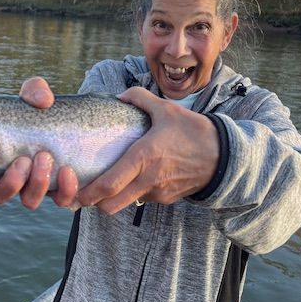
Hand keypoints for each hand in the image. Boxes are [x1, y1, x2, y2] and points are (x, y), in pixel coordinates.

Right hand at [0, 77, 78, 208]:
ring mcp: (36, 188)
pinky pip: (62, 200)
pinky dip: (64, 189)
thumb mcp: (36, 96)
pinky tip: (68, 172)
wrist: (73, 123)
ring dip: (36, 184)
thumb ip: (34, 91)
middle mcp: (14, 180)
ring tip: (46, 158)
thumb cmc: (42, 111)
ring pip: (29, 201)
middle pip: (2, 196)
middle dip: (12, 182)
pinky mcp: (61, 191)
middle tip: (25, 159)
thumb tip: (43, 102)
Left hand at [77, 87, 219, 212]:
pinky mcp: (168, 199)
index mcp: (143, 158)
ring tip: (113, 180)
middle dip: (95, 203)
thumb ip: (139, 99)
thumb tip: (120, 95)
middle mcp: (148, 180)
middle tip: (87, 192)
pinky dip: (137, 192)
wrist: (226, 156)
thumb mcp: (166, 109)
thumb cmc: (194, 131)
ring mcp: (158, 193)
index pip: (108, 185)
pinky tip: (140, 177)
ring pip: (127, 203)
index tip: (75, 194)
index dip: (88, 194)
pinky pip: (145, 199)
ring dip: (116, 197)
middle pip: (111, 205)